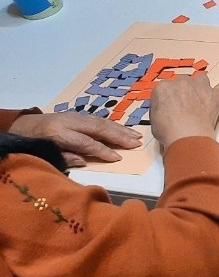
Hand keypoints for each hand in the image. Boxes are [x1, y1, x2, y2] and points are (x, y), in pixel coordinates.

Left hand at [8, 111, 142, 165]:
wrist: (23, 125)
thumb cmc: (33, 144)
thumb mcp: (44, 154)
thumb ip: (65, 158)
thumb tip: (85, 161)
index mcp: (59, 133)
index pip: (86, 142)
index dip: (102, 150)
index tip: (118, 158)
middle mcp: (69, 121)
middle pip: (98, 128)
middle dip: (118, 136)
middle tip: (136, 144)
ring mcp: (75, 116)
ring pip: (101, 121)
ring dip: (121, 129)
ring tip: (137, 137)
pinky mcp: (79, 114)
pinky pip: (100, 119)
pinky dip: (114, 125)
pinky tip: (124, 129)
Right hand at [148, 74, 218, 148]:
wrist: (187, 136)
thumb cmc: (169, 130)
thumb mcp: (154, 118)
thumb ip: (159, 106)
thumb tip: (164, 108)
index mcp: (163, 87)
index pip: (165, 87)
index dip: (168, 97)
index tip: (170, 104)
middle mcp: (181, 83)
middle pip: (183, 81)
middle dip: (183, 91)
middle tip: (184, 105)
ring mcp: (199, 87)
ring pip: (201, 79)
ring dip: (200, 87)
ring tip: (199, 99)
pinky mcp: (214, 95)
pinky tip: (216, 98)